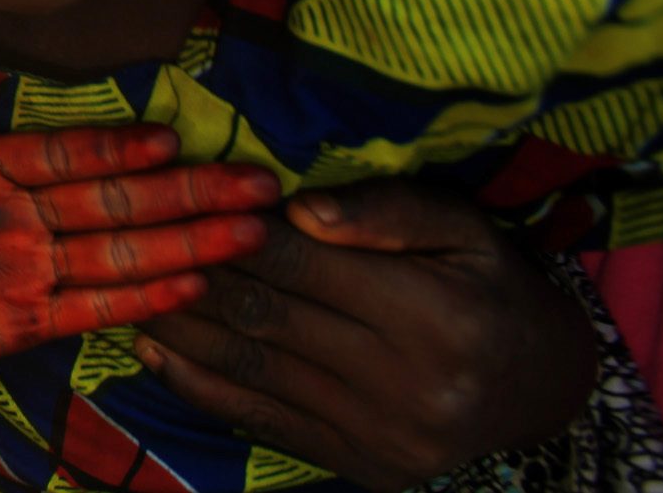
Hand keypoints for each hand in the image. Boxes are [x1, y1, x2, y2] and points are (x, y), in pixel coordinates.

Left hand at [0, 68, 279, 371]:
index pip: (68, 154)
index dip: (117, 147)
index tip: (170, 137)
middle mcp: (21, 215)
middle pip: (116, 201)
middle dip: (185, 192)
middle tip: (253, 183)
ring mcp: (27, 269)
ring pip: (120, 254)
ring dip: (184, 244)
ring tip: (247, 232)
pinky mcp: (20, 322)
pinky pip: (89, 308)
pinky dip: (141, 300)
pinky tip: (191, 285)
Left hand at [135, 179, 598, 492]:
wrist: (540, 387)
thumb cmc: (489, 284)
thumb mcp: (460, 226)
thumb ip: (384, 212)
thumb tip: (298, 208)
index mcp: (430, 314)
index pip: (298, 263)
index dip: (231, 229)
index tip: (179, 196)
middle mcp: (402, 383)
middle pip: (267, 316)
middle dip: (191, 272)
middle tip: (131, 237)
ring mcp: (378, 434)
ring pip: (251, 370)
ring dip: (179, 328)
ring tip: (122, 286)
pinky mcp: (359, 466)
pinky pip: (261, 420)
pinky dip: (199, 384)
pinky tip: (154, 349)